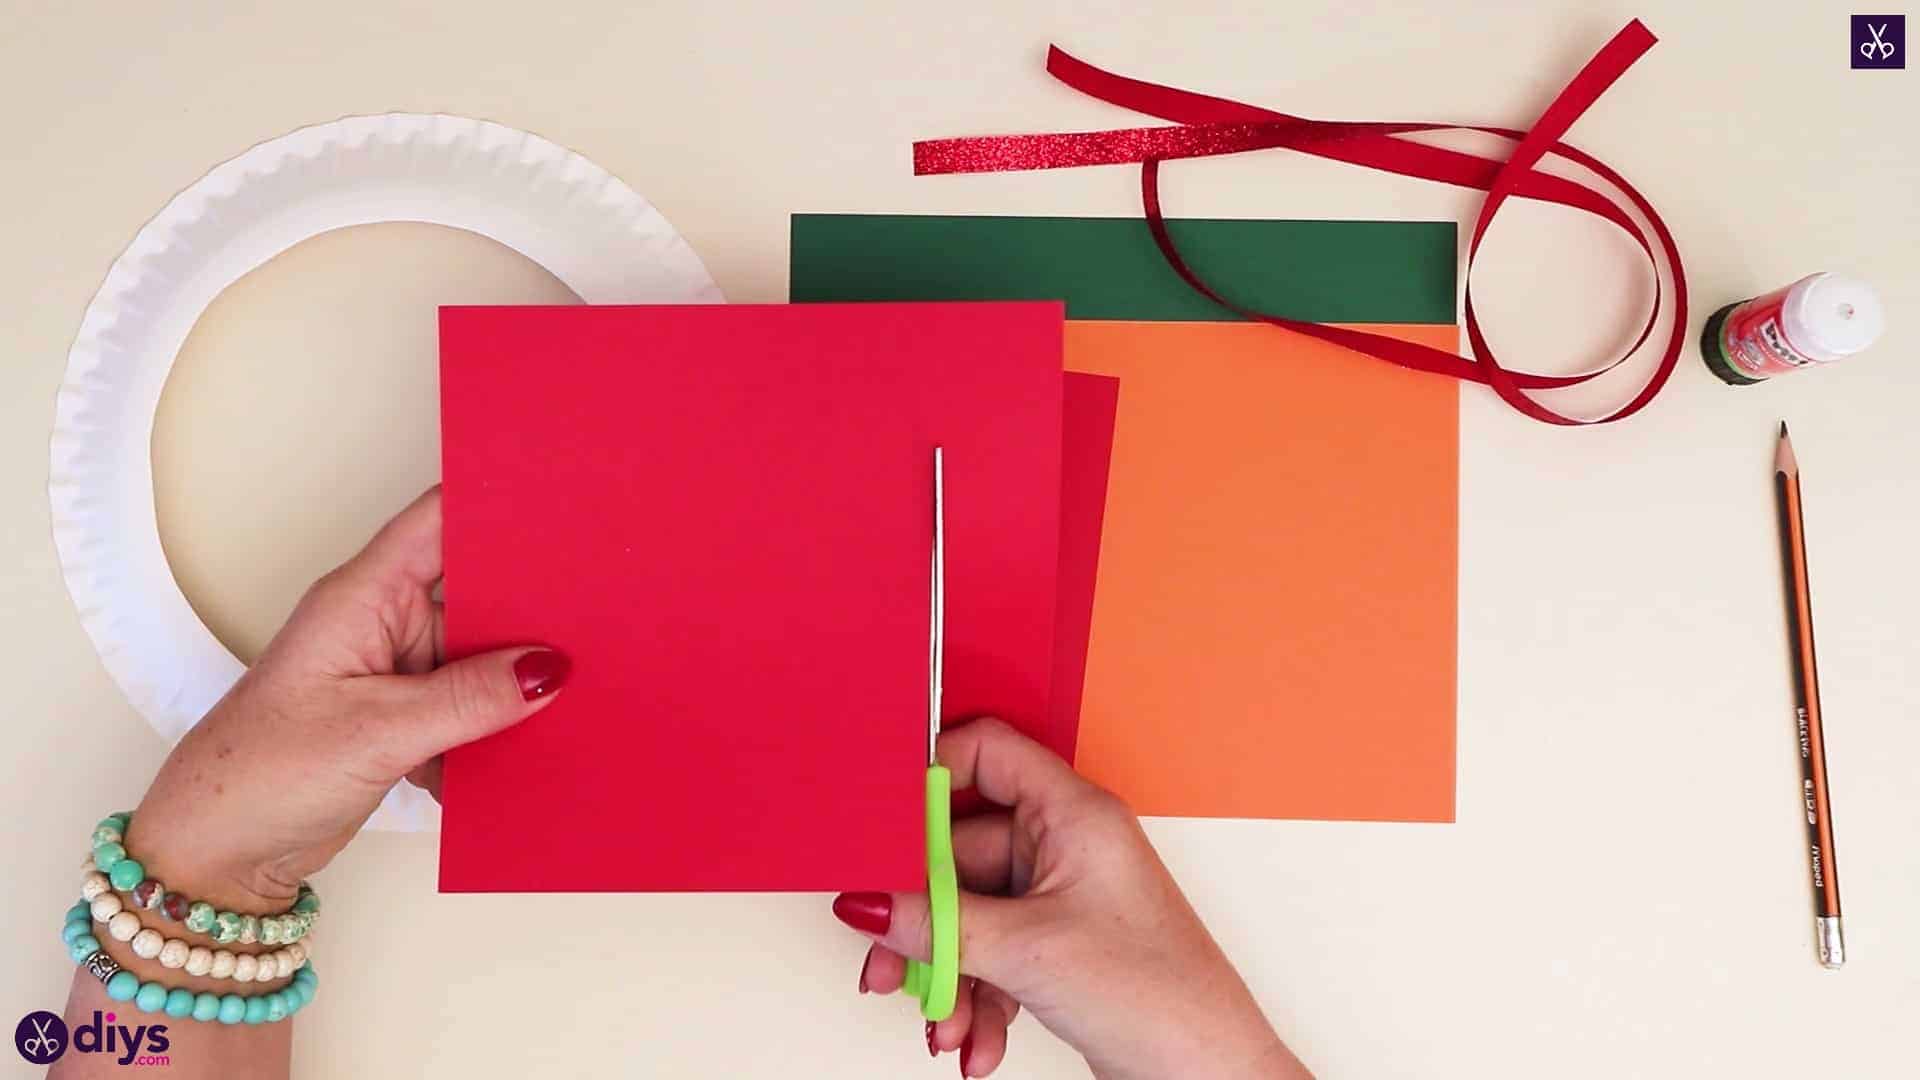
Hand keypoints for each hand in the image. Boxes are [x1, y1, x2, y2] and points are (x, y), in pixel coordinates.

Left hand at [123, 488, 569, 912]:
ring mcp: (393, 673)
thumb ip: (470, 698)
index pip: (440, 520)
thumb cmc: (254, 776)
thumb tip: (547, 669)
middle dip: (529, 608)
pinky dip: (496, 726)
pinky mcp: (403, 720)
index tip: (563, 509)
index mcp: (363, 596)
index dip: (497, 503)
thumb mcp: (376, 732)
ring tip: (568, 695)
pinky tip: (520, 748)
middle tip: (591, 622)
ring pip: (481, 656)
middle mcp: (381, 623)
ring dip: (516, 680)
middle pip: (476, 591)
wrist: (216, 855)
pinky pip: (471, 706)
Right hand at [831, 718, 1308, 1078]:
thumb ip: (936, 922)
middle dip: (922, 916)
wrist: (1207, 1075)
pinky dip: (974, 998)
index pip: (985, 753)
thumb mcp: (1028, 950)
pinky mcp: (1057, 945)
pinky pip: (989, 952)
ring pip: (968, 912)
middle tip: (889, 956)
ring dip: (946, 970)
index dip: (930, 780)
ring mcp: (1061, 896)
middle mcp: (1067, 844)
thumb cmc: (1162, 996)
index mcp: (1073, 813)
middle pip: (960, 852)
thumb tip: (870, 902)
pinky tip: (974, 1039)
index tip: (883, 828)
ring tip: (942, 1018)